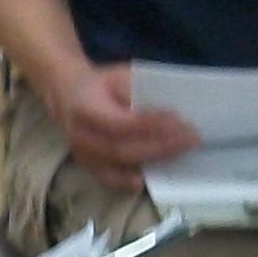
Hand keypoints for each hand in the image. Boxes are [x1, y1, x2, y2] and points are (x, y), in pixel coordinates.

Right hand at [50, 64, 201, 191]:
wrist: (66, 95)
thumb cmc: (100, 84)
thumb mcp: (117, 74)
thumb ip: (136, 88)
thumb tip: (166, 105)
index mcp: (85, 107)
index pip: (121, 122)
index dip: (150, 124)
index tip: (179, 121)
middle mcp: (80, 135)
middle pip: (122, 148)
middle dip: (160, 145)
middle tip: (191, 139)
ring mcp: (81, 154)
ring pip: (118, 166)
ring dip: (152, 162)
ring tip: (181, 154)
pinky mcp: (86, 166)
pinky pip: (109, 179)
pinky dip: (129, 182)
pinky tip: (149, 179)